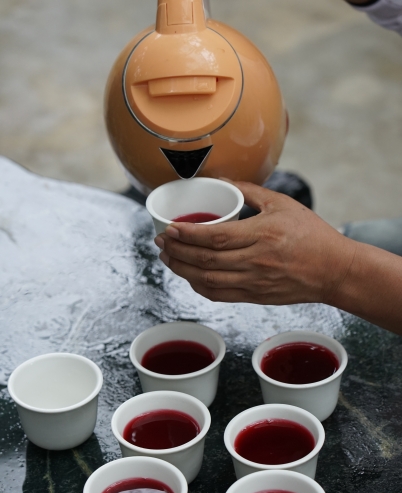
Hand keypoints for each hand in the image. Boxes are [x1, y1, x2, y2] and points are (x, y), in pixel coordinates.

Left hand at [154, 182, 355, 305]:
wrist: (334, 270)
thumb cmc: (312, 235)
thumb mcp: (283, 204)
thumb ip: (250, 191)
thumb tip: (221, 182)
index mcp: (262, 235)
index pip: (215, 237)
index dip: (187, 235)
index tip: (169, 229)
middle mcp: (255, 261)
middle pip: (205, 260)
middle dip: (177, 251)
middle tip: (160, 243)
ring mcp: (254, 282)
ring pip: (208, 280)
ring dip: (182, 271)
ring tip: (167, 259)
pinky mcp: (255, 296)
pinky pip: (220, 295)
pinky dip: (200, 287)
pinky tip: (189, 277)